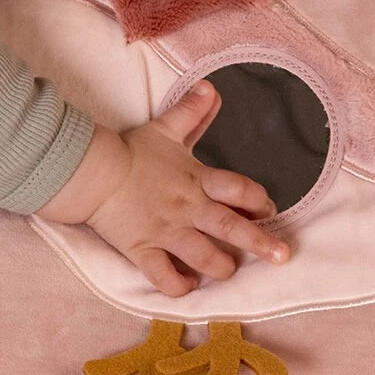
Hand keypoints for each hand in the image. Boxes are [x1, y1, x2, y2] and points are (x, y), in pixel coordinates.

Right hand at [35, 81, 291, 296]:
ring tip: (230, 272)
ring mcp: (166, 232)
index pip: (239, 190)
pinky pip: (163, 276)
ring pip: (203, 256)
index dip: (259, 200)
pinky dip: (178, 286)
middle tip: (282, 257)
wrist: (92, 171)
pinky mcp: (142, 250)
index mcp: (197, 180)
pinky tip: (188, 286)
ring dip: (221, 267)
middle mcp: (188, 208)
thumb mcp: (166, 129)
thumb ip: (192, 112)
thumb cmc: (131, 151)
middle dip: (260, 243)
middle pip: (231, 227)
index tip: (270, 211)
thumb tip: (211, 87)